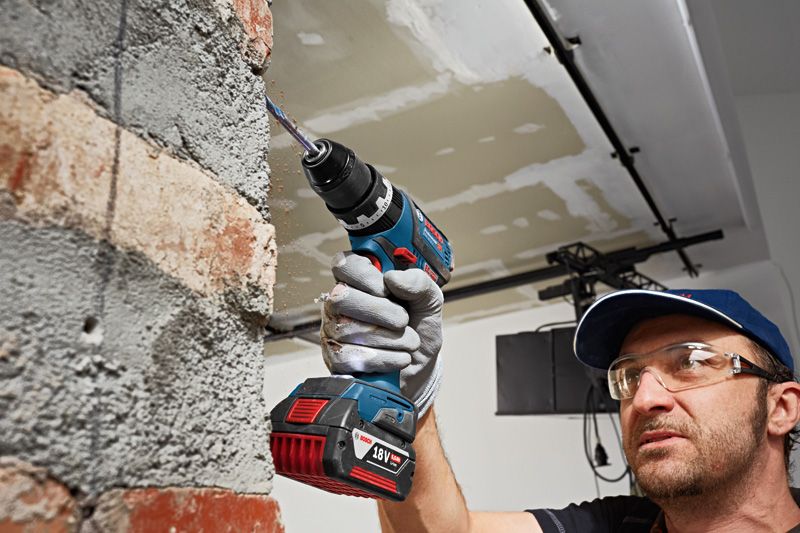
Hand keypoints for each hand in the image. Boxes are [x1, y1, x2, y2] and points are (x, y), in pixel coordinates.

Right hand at [321, 252, 443, 415]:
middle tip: (403, 320)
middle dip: (379, 311)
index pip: (344, 264)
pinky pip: (349, 357)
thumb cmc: (419, 327)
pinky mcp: (335, 358)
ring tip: (410, 342)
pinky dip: (383, 359)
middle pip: (342, 297)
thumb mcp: (429, 300)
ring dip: (389, 338)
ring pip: (347, 329)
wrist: (421, 366)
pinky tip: (400, 358)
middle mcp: (341, 302)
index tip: (387, 288)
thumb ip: (419, 283)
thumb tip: (393, 278)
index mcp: (360, 279)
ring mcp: (333, 330)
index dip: (364, 275)